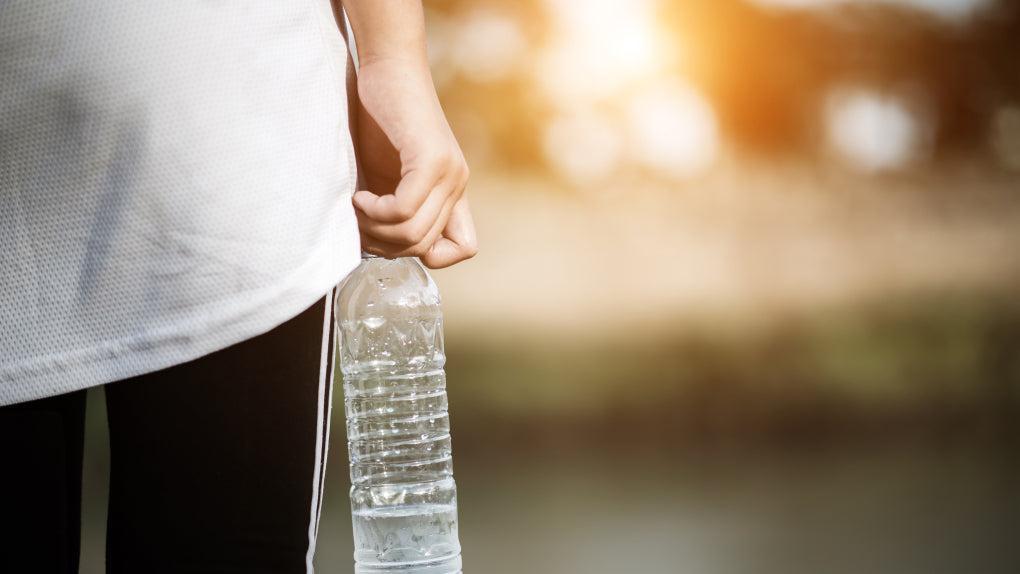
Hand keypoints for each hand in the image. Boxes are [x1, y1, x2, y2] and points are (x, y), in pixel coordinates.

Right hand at [352, 57, 476, 268]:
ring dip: (375, 229)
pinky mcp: (431, 159)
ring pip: (413, 234)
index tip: (390, 235)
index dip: (425, 254)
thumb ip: (391, 208)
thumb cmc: (378, 118)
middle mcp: (457, 184)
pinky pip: (403, 209)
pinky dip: (375, 211)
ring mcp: (449, 173)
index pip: (464, 247)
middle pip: (424, 247)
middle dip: (384, 245)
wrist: (386, 66)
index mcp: (452, 191)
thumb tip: (373, 247)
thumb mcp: (386, 175)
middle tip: (359, 221)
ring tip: (356, 206)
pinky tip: (359, 195)